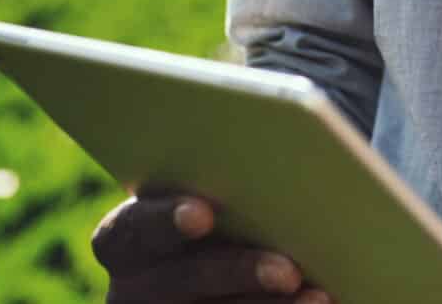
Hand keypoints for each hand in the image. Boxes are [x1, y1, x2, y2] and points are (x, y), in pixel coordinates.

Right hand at [91, 193, 329, 302]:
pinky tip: (316, 303)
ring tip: (316, 295)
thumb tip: (279, 151)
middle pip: (181, 282)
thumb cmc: (224, 212)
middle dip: (237, 273)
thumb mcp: (213, 198)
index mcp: (124, 240)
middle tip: (288, 271)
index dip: (164, 220)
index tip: (202, 215)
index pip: (132, 229)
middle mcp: (133, 288)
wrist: (214, 272)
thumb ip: (227, 185)